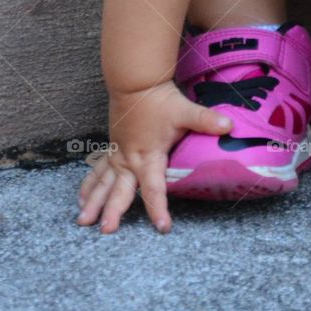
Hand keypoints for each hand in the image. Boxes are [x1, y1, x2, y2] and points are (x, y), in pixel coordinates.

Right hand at [76, 82, 231, 233]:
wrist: (135, 81)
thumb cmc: (159, 99)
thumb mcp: (184, 110)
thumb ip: (206, 120)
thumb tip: (230, 125)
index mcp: (149, 155)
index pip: (154, 188)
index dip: (158, 208)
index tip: (162, 227)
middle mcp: (130, 159)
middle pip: (120, 190)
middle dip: (113, 211)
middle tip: (106, 229)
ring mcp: (118, 153)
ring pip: (102, 182)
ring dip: (93, 201)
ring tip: (83, 221)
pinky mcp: (112, 147)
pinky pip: (97, 170)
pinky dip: (88, 185)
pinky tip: (81, 198)